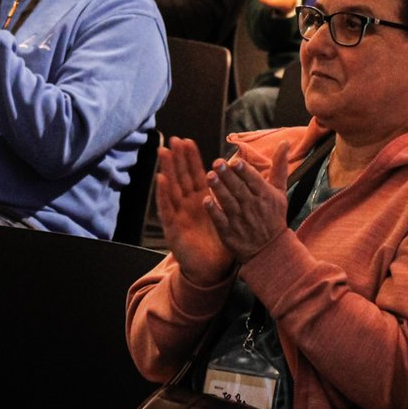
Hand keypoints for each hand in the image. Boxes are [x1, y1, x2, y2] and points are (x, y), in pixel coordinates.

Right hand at [157, 137, 232, 285]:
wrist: (212, 268)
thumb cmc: (221, 242)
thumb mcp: (230, 215)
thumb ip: (235, 197)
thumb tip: (246, 180)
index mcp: (202, 200)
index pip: (195, 175)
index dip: (191, 159)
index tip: (188, 141)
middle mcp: (188, 205)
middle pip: (181, 177)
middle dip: (177, 158)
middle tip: (173, 140)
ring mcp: (179, 215)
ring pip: (172, 188)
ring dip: (167, 170)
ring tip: (163, 153)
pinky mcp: (173, 228)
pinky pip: (167, 209)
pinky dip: (163, 194)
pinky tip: (161, 180)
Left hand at [204, 144, 289, 260]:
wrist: (269, 249)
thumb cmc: (273, 216)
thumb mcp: (280, 192)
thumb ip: (279, 167)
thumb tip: (285, 142)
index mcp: (265, 196)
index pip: (254, 181)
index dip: (244, 172)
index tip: (235, 162)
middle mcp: (253, 206)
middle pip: (239, 189)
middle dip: (228, 176)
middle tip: (217, 162)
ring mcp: (240, 220)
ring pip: (228, 202)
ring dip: (219, 189)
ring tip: (209, 176)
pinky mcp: (229, 232)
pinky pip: (220, 220)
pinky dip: (214, 211)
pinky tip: (205, 201)